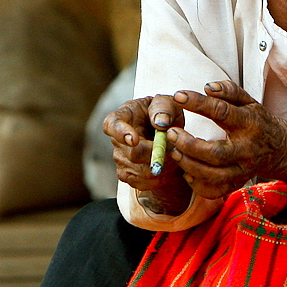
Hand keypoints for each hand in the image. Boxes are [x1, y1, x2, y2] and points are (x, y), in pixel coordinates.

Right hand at [103, 95, 191, 213]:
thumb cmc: (164, 113)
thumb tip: (161, 122)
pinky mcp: (127, 175)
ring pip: (142, 171)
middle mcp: (117, 140)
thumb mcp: (168, 103)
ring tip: (172, 154)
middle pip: (133, 154)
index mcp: (122, 116)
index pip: (112, 125)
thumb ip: (163, 108)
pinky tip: (167, 166)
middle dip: (157, 154)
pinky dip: (160, 177)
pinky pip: (144, 183)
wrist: (167, 132)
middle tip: (174, 147)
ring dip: (163, 166)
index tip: (134, 140)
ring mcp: (121, 159)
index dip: (121, 134)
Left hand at [166, 80, 286, 199]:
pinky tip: (187, 172)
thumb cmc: (257, 120)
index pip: (221, 112)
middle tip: (171, 134)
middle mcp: (246, 149)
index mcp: (249, 123)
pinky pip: (215, 191)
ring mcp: (243, 170)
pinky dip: (198, 185)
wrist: (279, 148)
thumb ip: (229, 91)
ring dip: (189, 165)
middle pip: (216, 153)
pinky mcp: (238, 183)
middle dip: (190, 145)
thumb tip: (208, 87)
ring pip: (213, 176)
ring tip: (174, 152)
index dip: (198, 103)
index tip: (178, 96)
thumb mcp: (248, 101)